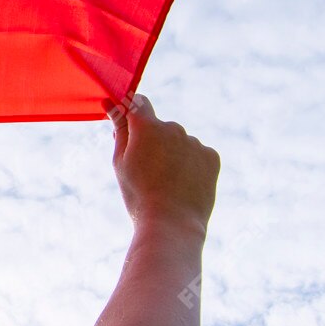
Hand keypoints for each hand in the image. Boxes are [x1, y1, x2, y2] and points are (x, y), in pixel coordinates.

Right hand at [108, 95, 217, 235]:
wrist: (171, 224)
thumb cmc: (139, 195)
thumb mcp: (120, 162)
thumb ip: (120, 129)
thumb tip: (113, 103)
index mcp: (147, 127)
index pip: (137, 102)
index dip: (130, 110)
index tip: (125, 122)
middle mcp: (173, 128)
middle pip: (159, 127)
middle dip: (152, 141)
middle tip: (145, 170)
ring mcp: (194, 142)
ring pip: (179, 142)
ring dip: (172, 153)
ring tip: (166, 183)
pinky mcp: (211, 157)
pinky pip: (196, 154)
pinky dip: (190, 164)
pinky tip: (182, 184)